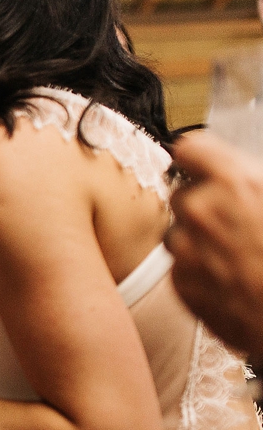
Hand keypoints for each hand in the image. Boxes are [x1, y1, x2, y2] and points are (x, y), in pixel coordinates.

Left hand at [167, 131, 262, 356]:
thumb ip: (251, 182)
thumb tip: (240, 177)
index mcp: (234, 182)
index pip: (190, 148)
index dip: (200, 159)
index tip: (202, 165)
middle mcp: (201, 210)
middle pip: (183, 194)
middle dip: (203, 205)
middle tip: (233, 222)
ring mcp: (185, 248)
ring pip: (178, 231)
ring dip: (197, 238)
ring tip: (235, 253)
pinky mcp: (179, 281)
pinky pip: (179, 264)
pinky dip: (197, 268)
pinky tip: (229, 276)